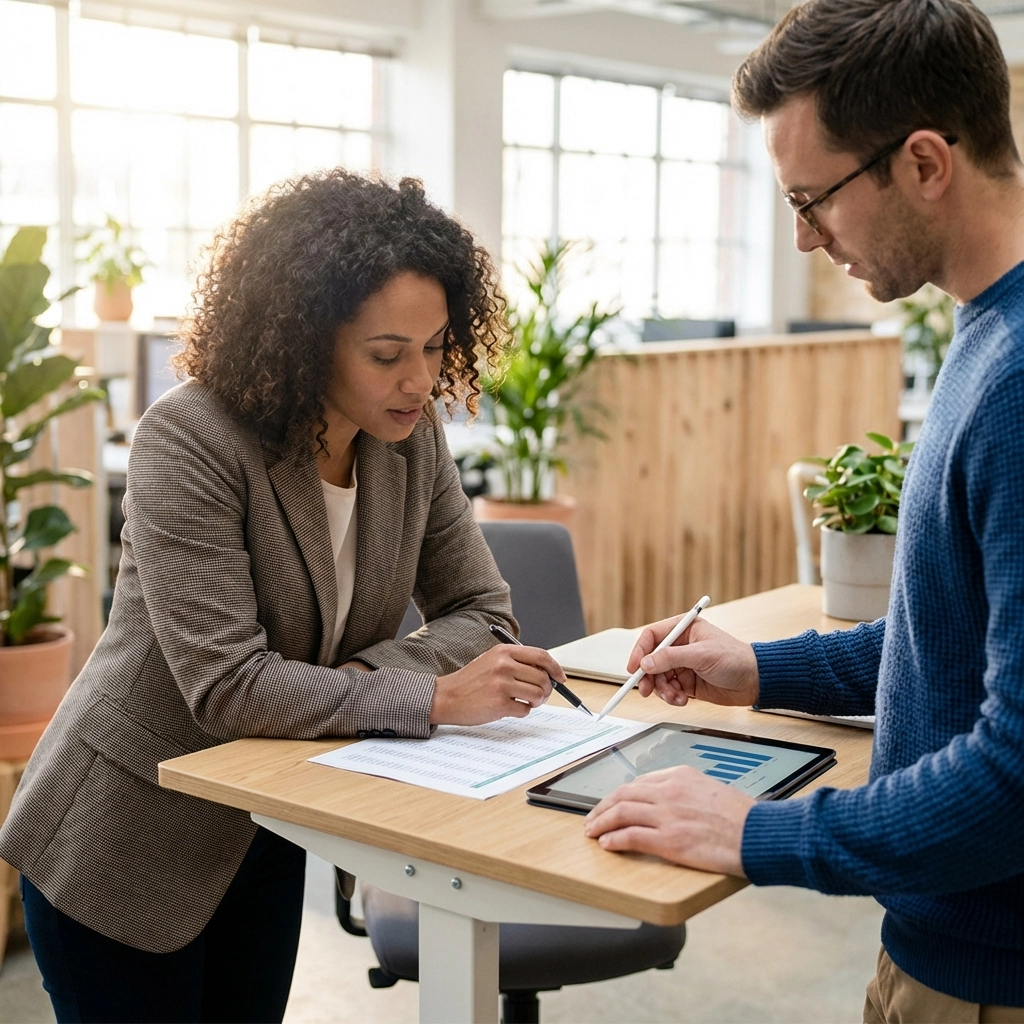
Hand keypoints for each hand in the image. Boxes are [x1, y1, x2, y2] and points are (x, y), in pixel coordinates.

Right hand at [431, 644, 562, 725]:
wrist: (446, 697)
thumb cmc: (471, 681)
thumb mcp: (492, 661)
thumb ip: (517, 663)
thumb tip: (548, 673)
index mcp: (503, 652)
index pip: (541, 656)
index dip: (555, 668)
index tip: (561, 678)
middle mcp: (504, 666)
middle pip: (543, 678)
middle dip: (546, 690)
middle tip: (540, 695)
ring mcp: (502, 685)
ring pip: (538, 695)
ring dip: (536, 702)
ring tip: (524, 702)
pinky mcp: (499, 704)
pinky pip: (525, 710)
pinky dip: (522, 711)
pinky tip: (509, 708)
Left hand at [583, 766, 753, 874]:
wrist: (757, 833)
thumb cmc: (742, 817)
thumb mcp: (712, 789)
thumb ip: (687, 792)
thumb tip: (671, 803)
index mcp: (680, 777)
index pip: (640, 782)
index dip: (620, 795)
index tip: (613, 803)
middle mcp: (669, 792)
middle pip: (623, 794)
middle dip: (603, 806)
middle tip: (592, 817)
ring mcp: (667, 815)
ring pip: (621, 812)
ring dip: (601, 822)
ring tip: (593, 831)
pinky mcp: (668, 840)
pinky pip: (630, 836)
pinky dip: (614, 840)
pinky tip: (607, 844)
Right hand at [627, 615, 759, 708]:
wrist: (755, 681)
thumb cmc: (735, 659)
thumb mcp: (701, 655)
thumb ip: (671, 658)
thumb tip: (646, 663)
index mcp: (683, 629)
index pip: (652, 636)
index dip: (640, 651)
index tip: (634, 668)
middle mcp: (680, 646)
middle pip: (651, 660)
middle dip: (648, 676)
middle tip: (646, 690)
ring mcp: (682, 665)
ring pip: (658, 678)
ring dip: (663, 690)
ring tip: (675, 697)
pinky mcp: (687, 682)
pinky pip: (669, 690)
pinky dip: (672, 697)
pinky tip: (683, 700)